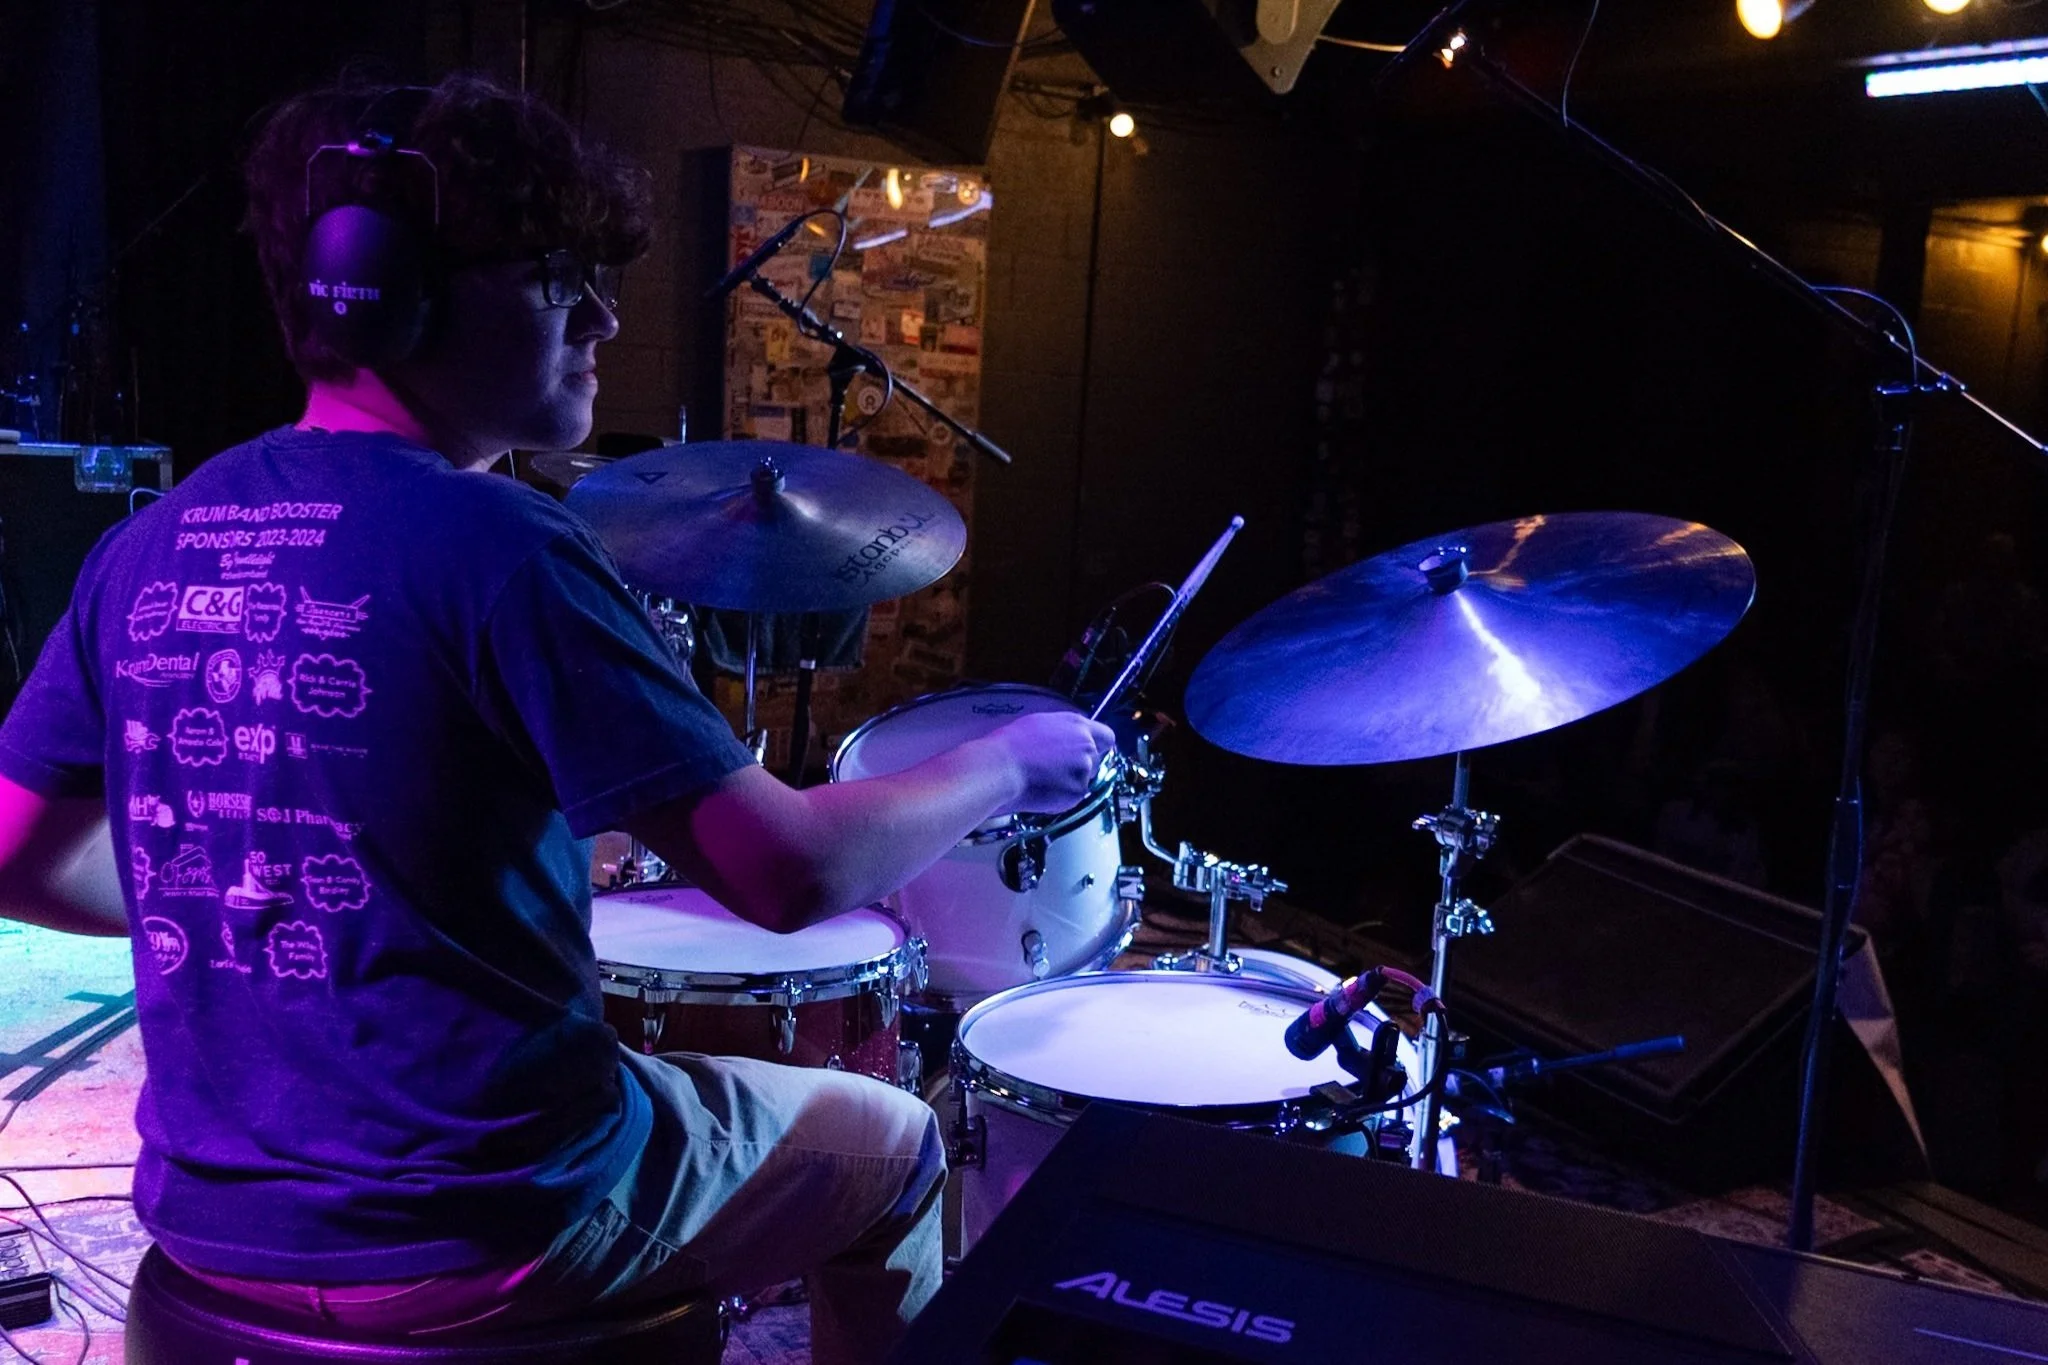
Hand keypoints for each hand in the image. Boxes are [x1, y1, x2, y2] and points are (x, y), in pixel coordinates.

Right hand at [982, 712, 1118, 814]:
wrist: (1002, 767)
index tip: (1090, 751)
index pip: (1107, 736)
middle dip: (1083, 764)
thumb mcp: (1042, 724)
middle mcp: (1087, 746)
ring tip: (1045, 778)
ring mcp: (1084, 771)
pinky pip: (1076, 795)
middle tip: (1058, 768)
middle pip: (1097, 759)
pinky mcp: (1077, 792)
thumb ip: (1066, 731)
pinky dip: (1063, 795)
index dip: (1099, 745)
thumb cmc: (1013, 744)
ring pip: (1087, 778)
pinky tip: (1044, 788)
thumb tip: (1073, 738)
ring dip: (1072, 780)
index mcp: (1078, 726)